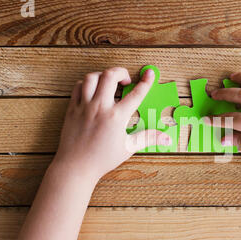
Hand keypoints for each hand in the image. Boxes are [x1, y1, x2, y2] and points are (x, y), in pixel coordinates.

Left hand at [52, 67, 170, 181]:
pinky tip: (93, 90)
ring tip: (109, 83)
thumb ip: (148, 138)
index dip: (146, 82)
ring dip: (103, 75)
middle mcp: (100, 108)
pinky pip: (78, 87)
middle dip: (121, 72)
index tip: (150, 74)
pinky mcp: (72, 108)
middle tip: (126, 79)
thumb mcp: (128, 147)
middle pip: (110, 76)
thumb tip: (167, 139)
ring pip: (92, 77)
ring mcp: (84, 106)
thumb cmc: (102, 159)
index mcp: (116, 117)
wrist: (75, 167)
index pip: (135, 94)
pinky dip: (87, 83)